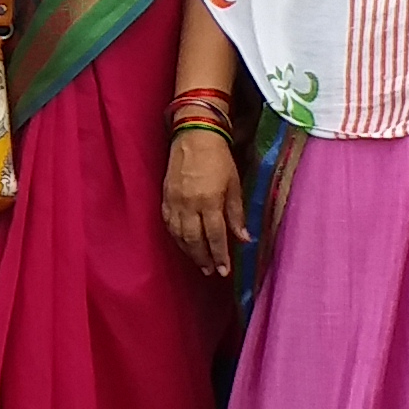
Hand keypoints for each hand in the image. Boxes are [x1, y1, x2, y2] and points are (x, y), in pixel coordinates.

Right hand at [162, 129, 247, 278]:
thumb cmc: (219, 159)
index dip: (220, 255)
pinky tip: (183, 244)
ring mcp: (174, 201)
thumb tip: (244, 239)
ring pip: (179, 235)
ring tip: (199, 263)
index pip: (214, 236)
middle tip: (211, 271)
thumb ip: (236, 214)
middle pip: (194, 240)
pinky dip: (176, 238)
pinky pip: (168, 224)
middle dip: (203, 258)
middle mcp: (189, 204)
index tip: (225, 271)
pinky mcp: (165, 197)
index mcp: (209, 201)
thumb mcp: (234, 185)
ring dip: (189, 252)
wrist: (194, 137)